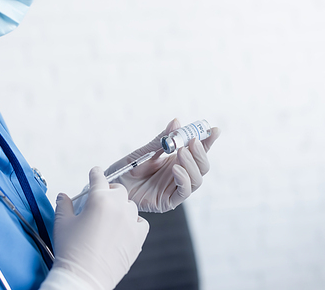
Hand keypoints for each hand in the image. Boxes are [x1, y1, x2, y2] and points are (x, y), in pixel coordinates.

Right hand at [48, 167, 148, 289]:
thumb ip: (63, 204)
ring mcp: (130, 222)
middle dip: (109, 191)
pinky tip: (124, 228)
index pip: (99, 178)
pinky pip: (140, 222)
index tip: (96, 173)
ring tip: (110, 217)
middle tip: (100, 199)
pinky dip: (134, 222)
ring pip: (130, 205)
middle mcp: (118, 207)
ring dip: (121, 207)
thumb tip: (63, 197)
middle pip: (118, 189)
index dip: (95, 174)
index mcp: (99, 199)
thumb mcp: (62, 223)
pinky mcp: (138, 237)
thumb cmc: (72, 252)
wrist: (84, 277)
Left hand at [106, 118, 220, 212]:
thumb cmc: (126, 170)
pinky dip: (183, 179)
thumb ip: (161, 140)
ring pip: (197, 179)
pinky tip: (176, 168)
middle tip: (193, 140)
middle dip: (201, 152)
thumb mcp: (144, 151)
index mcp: (176, 161)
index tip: (214, 129)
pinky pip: (183, 192)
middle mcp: (179, 175)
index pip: (197, 151)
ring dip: (192, 163)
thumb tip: (177, 122)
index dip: (208, 141)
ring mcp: (175, 189)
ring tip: (181, 152)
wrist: (111, 186)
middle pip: (202, 166)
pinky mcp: (168, 202)